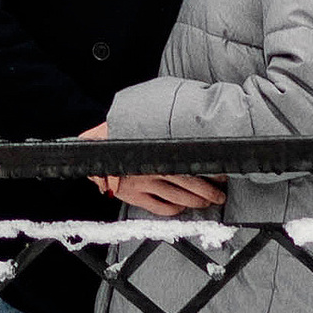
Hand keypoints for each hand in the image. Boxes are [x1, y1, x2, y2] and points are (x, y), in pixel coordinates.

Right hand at [78, 122, 224, 216]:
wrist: (92, 149)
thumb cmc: (117, 130)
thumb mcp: (137, 115)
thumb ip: (158, 110)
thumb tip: (190, 102)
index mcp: (154, 150)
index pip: (188, 163)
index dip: (207, 171)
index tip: (221, 173)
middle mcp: (150, 168)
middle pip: (188, 184)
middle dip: (208, 191)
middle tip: (220, 194)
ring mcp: (142, 184)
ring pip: (178, 198)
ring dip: (197, 201)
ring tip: (210, 201)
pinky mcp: (134, 197)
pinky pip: (160, 208)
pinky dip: (175, 210)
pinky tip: (183, 207)